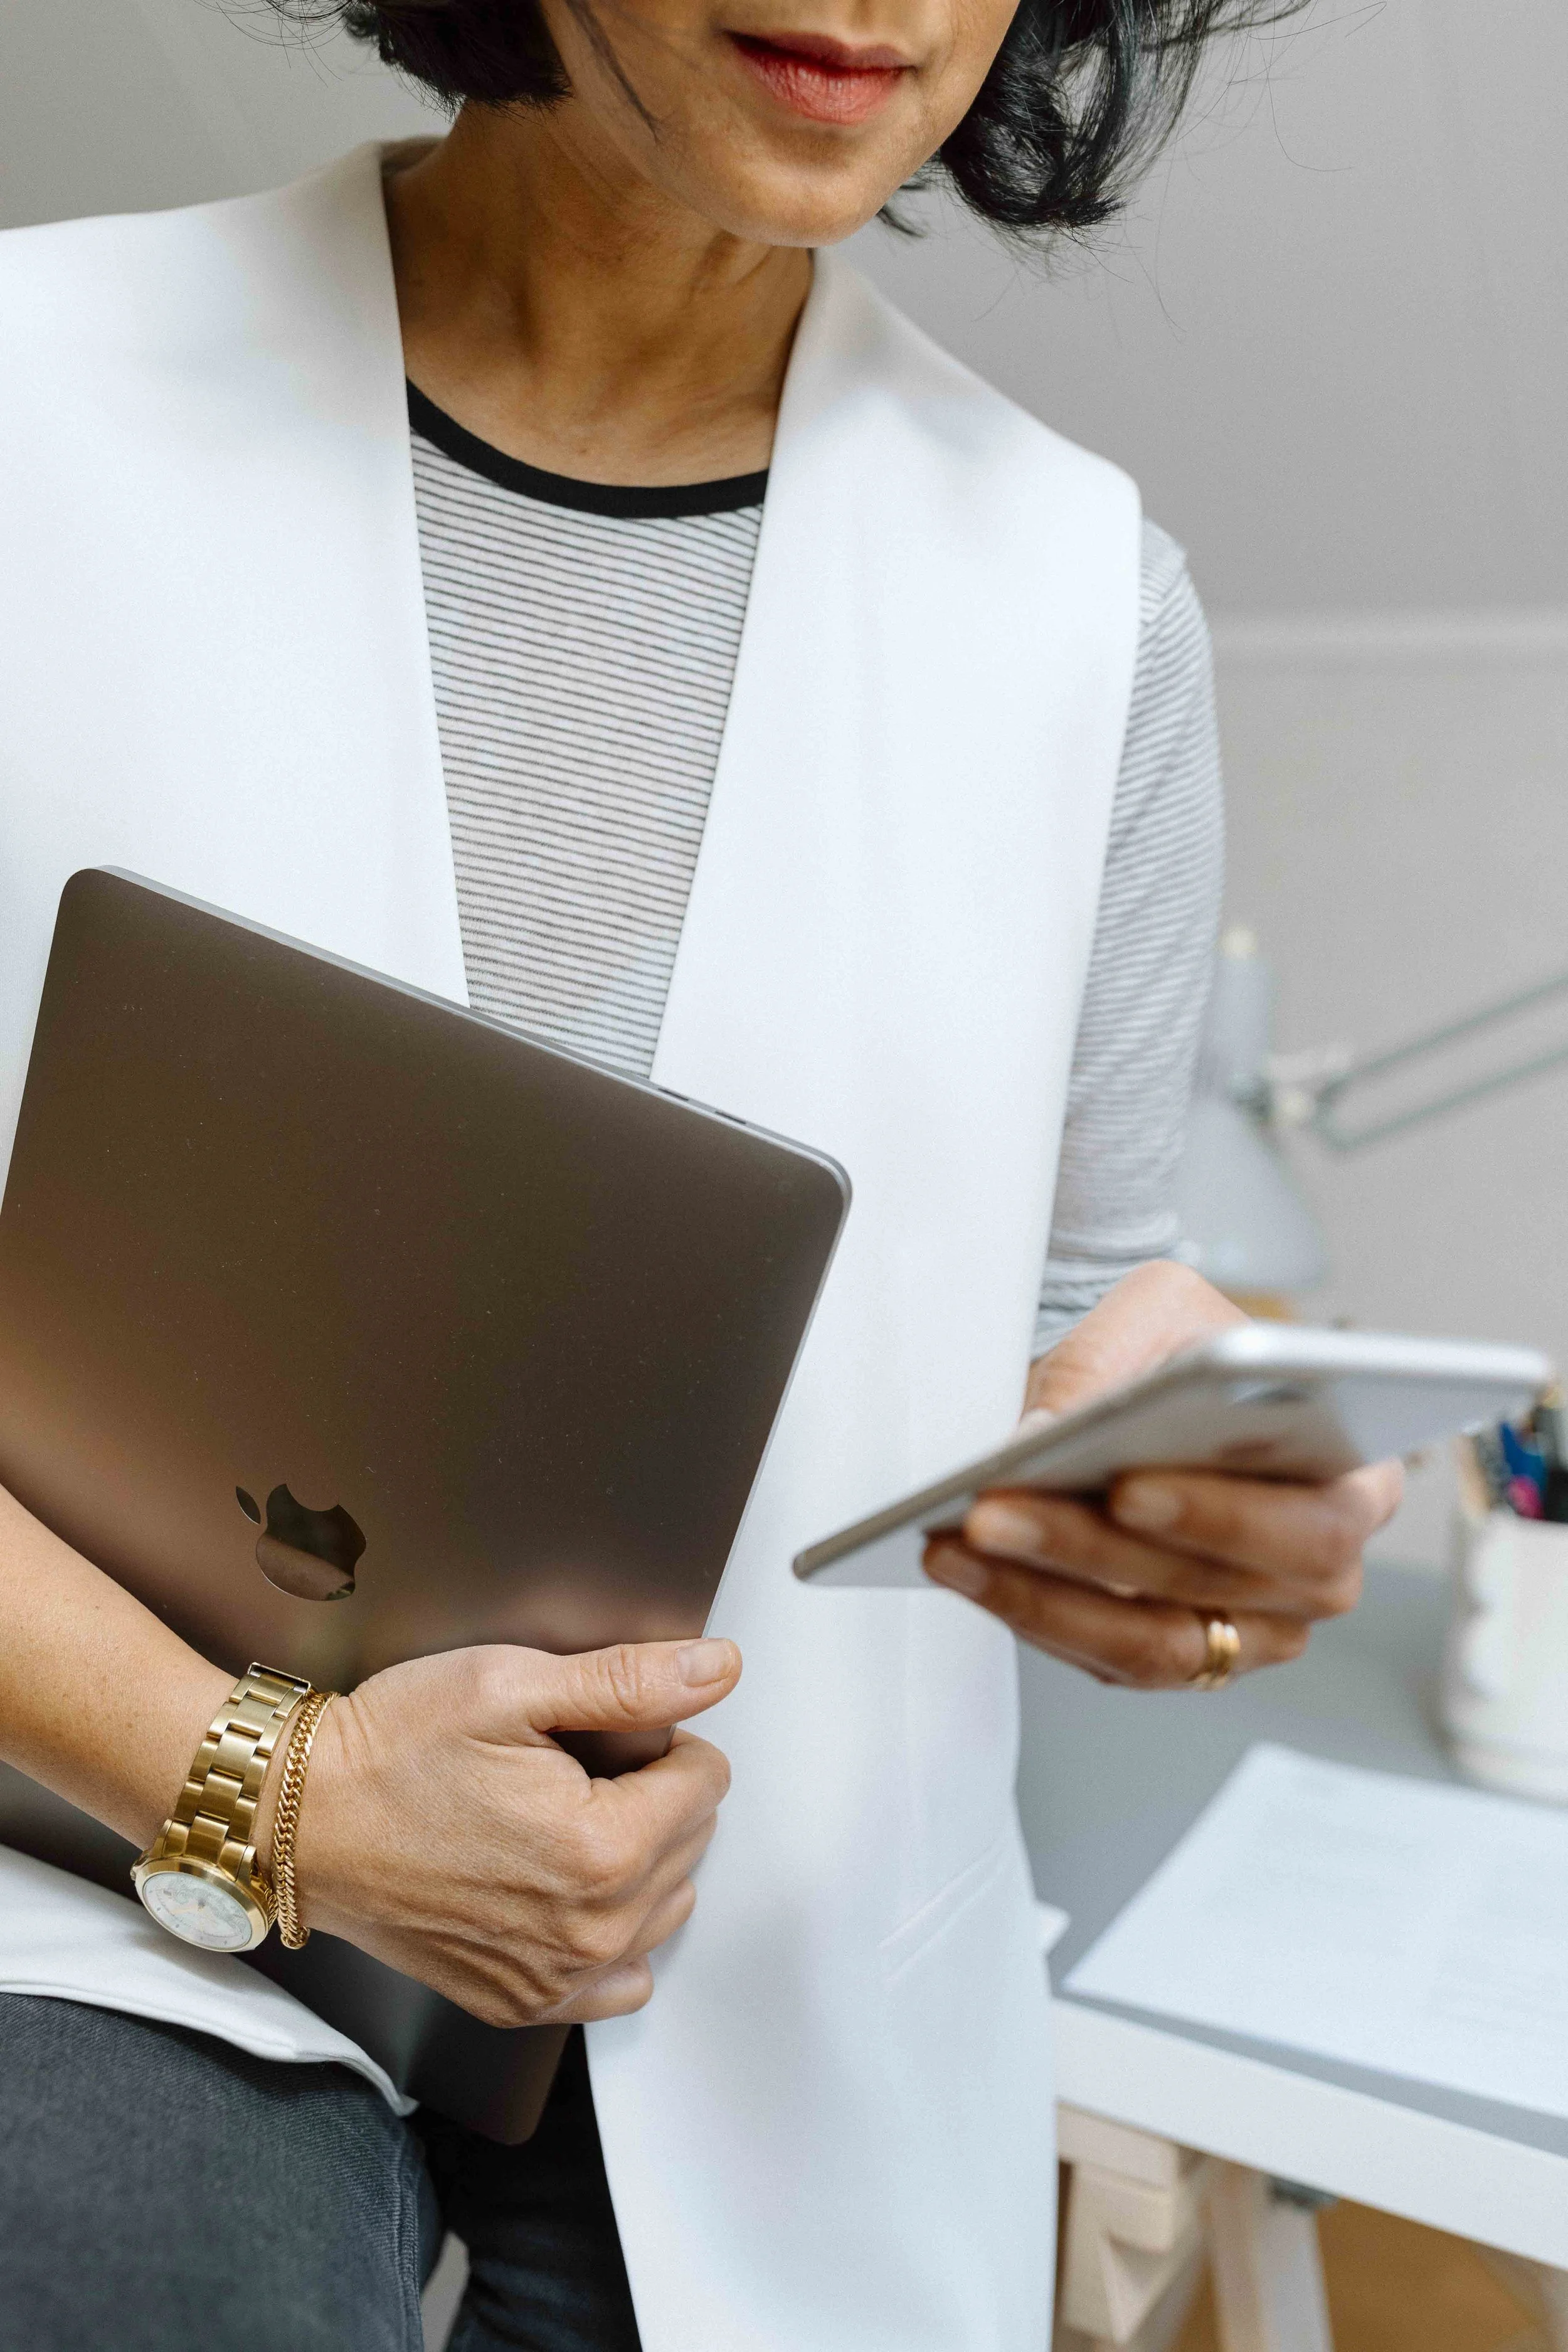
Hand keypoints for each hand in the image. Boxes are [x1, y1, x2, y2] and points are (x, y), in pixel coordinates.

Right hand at [285, 1635, 740, 2026]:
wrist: (301, 1818)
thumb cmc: (390, 1751)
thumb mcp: (511, 1685)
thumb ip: (629, 1681)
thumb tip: (717, 1669)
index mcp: (602, 1849)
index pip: (706, 1780)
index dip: (658, 1739)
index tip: (598, 1734)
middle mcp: (591, 1931)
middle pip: (692, 1842)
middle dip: (649, 1795)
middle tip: (566, 1770)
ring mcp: (557, 1978)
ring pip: (667, 1904)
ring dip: (638, 1859)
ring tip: (559, 1819)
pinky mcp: (524, 2000)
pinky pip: (623, 1978)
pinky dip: (612, 1930)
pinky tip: (564, 1886)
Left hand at [923, 1262, 1401, 1687]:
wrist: (1156, 1393)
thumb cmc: (1188, 1354)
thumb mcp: (1164, 1313)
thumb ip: (1115, 1362)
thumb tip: (1042, 1438)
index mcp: (1356, 1484)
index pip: (1314, 1522)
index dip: (1221, 1514)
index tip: (1126, 1484)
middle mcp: (1318, 1577)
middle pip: (1215, 1590)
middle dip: (1092, 1550)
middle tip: (998, 1509)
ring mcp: (1252, 1633)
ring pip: (1149, 1644)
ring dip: (1038, 1590)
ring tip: (955, 1536)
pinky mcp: (1179, 1662)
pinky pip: (1102, 1658)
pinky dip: (1024, 1608)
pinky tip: (961, 1563)